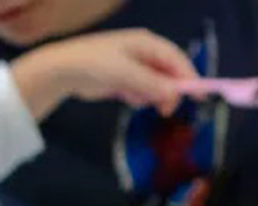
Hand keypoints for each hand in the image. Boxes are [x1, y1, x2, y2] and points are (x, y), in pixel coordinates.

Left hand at [13, 29, 196, 118]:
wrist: (60, 71)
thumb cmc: (94, 65)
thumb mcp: (125, 74)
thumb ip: (151, 84)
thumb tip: (174, 93)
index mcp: (146, 43)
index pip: (176, 59)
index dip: (188, 77)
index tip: (197, 97)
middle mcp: (142, 52)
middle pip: (168, 73)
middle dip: (167, 91)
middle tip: (164, 110)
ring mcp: (131, 66)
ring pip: (154, 85)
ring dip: (149, 95)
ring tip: (131, 97)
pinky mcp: (121, 79)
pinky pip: (139, 91)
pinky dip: (136, 96)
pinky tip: (124, 97)